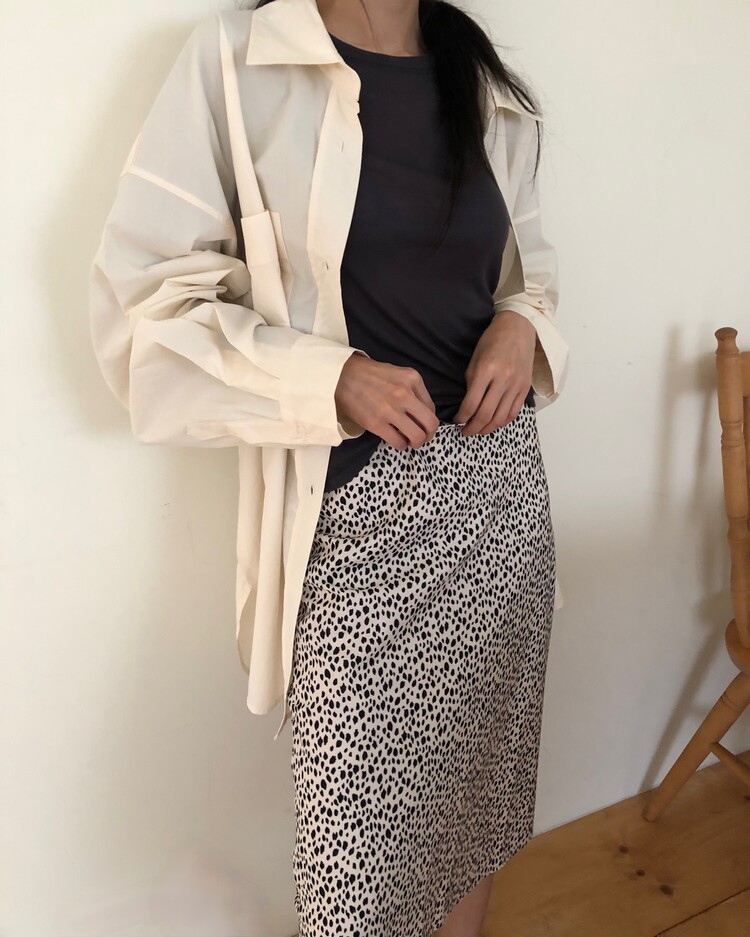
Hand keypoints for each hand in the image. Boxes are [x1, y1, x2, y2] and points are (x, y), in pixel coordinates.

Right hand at [335, 353, 439, 450]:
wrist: (342, 376)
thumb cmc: (370, 375)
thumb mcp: (398, 374)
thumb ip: (414, 389)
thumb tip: (423, 412)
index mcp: (412, 379)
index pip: (432, 408)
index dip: (428, 420)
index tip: (422, 424)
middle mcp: (405, 394)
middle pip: (430, 424)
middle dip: (429, 435)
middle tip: (422, 437)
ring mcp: (390, 410)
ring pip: (417, 437)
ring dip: (416, 442)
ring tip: (409, 441)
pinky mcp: (376, 424)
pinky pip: (398, 442)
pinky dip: (401, 445)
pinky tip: (397, 441)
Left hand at [453, 309, 535, 434]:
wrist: (518, 329)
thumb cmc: (492, 342)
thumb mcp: (475, 359)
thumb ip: (471, 383)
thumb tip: (468, 406)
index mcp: (486, 371)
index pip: (471, 403)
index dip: (462, 417)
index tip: (456, 421)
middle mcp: (503, 380)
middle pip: (486, 414)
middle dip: (473, 427)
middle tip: (465, 431)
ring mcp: (516, 385)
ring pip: (500, 417)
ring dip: (487, 428)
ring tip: (478, 431)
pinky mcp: (525, 389)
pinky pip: (514, 412)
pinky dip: (502, 422)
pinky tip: (494, 423)